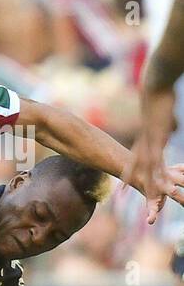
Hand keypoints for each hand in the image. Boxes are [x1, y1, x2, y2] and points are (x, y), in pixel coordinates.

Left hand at [126, 91, 183, 223]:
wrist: (155, 87)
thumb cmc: (157, 99)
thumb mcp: (156, 117)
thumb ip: (158, 128)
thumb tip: (161, 131)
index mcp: (145, 139)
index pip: (134, 159)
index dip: (129, 172)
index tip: (123, 185)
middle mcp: (145, 143)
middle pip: (138, 167)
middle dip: (132, 181)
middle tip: (123, 194)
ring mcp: (152, 142)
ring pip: (148, 168)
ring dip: (150, 183)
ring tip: (149, 199)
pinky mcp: (159, 138)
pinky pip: (158, 160)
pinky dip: (159, 171)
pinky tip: (160, 183)